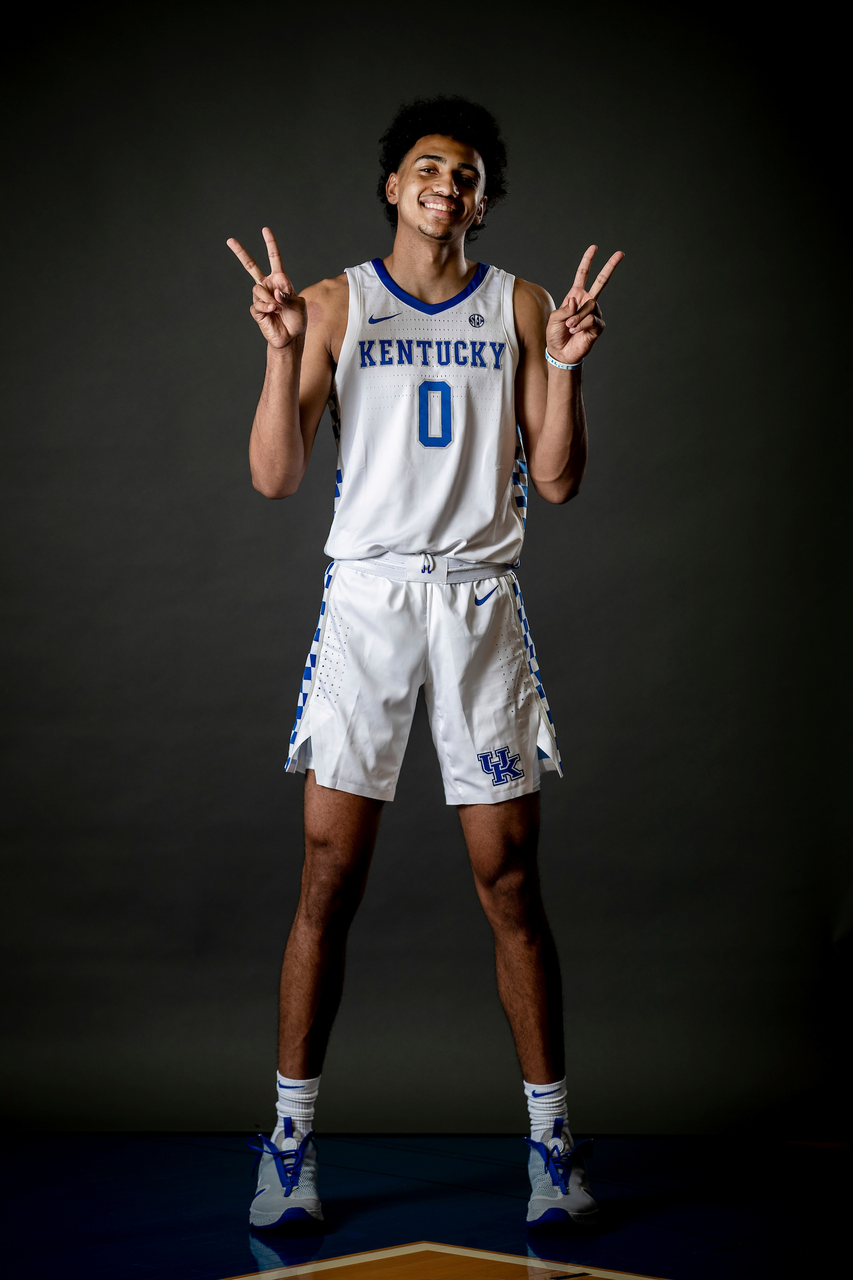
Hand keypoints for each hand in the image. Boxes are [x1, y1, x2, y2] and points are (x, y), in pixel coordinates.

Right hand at [226, 226, 306, 348]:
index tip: (265, 230)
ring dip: (269, 298)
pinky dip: (266, 307)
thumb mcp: (299, 305)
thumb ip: (288, 297)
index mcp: (280, 280)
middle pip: (251, 266)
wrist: (291, 337)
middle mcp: (267, 285)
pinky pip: (257, 303)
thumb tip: (274, 294)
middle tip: (230, 240)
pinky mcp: (256, 309)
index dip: (270, 244)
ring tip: (278, 308)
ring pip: (257, 289)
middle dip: (241, 253)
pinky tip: (273, 312)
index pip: (274, 258)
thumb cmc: (297, 319)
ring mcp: (260, 297)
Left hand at [546, 245, 623, 366]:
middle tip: (621, 253)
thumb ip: (565, 308)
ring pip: (590, 306)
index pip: (583, 275)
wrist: (561, 353)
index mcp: (576, 295)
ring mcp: (595, 313)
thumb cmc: (556, 334)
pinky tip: (576, 332)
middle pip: (601, 281)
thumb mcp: (554, 318)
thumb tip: (577, 301)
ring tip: (570, 327)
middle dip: (610, 266)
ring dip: (577, 317)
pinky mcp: (598, 326)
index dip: (588, 261)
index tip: (594, 247)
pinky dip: (581, 325)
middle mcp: (588, 301)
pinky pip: (592, 319)